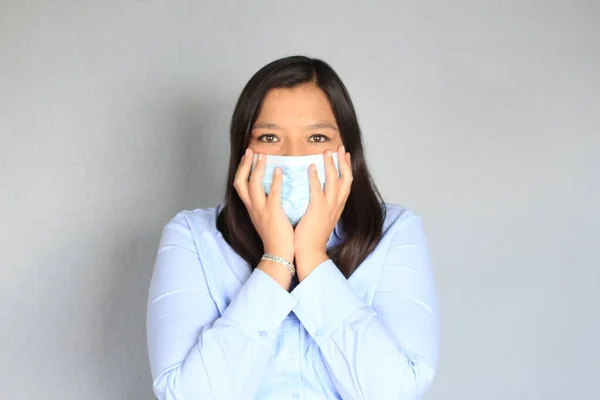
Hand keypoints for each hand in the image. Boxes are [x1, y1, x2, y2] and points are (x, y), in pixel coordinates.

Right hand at [233, 148, 294, 260]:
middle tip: (251, 150)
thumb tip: (272, 189)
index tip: (247, 156)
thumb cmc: (276, 237)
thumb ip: (266, 204)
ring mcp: (261, 210)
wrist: (278, 254)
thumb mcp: (265, 218)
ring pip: (252, 185)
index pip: (239, 185)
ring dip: (256, 168)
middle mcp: (252, 207)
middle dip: (244, 165)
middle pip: (240, 182)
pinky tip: (279, 170)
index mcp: (251, 208)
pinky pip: (272, 195)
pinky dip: (274, 181)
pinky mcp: (273, 214)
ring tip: (262, 155)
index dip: (242, 169)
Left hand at [294, 145, 352, 280]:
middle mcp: (337, 205)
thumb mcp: (321, 217)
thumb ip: (321, 204)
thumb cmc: (311, 236)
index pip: (347, 183)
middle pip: (345, 178)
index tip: (345, 155)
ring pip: (334, 181)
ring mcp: (328, 207)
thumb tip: (317, 192)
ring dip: (331, 164)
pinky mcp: (317, 210)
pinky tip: (311, 166)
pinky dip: (315, 177)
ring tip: (327, 151)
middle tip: (339, 147)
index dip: (347, 167)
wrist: (309, 252)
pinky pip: (317, 190)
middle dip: (343, 161)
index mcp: (338, 206)